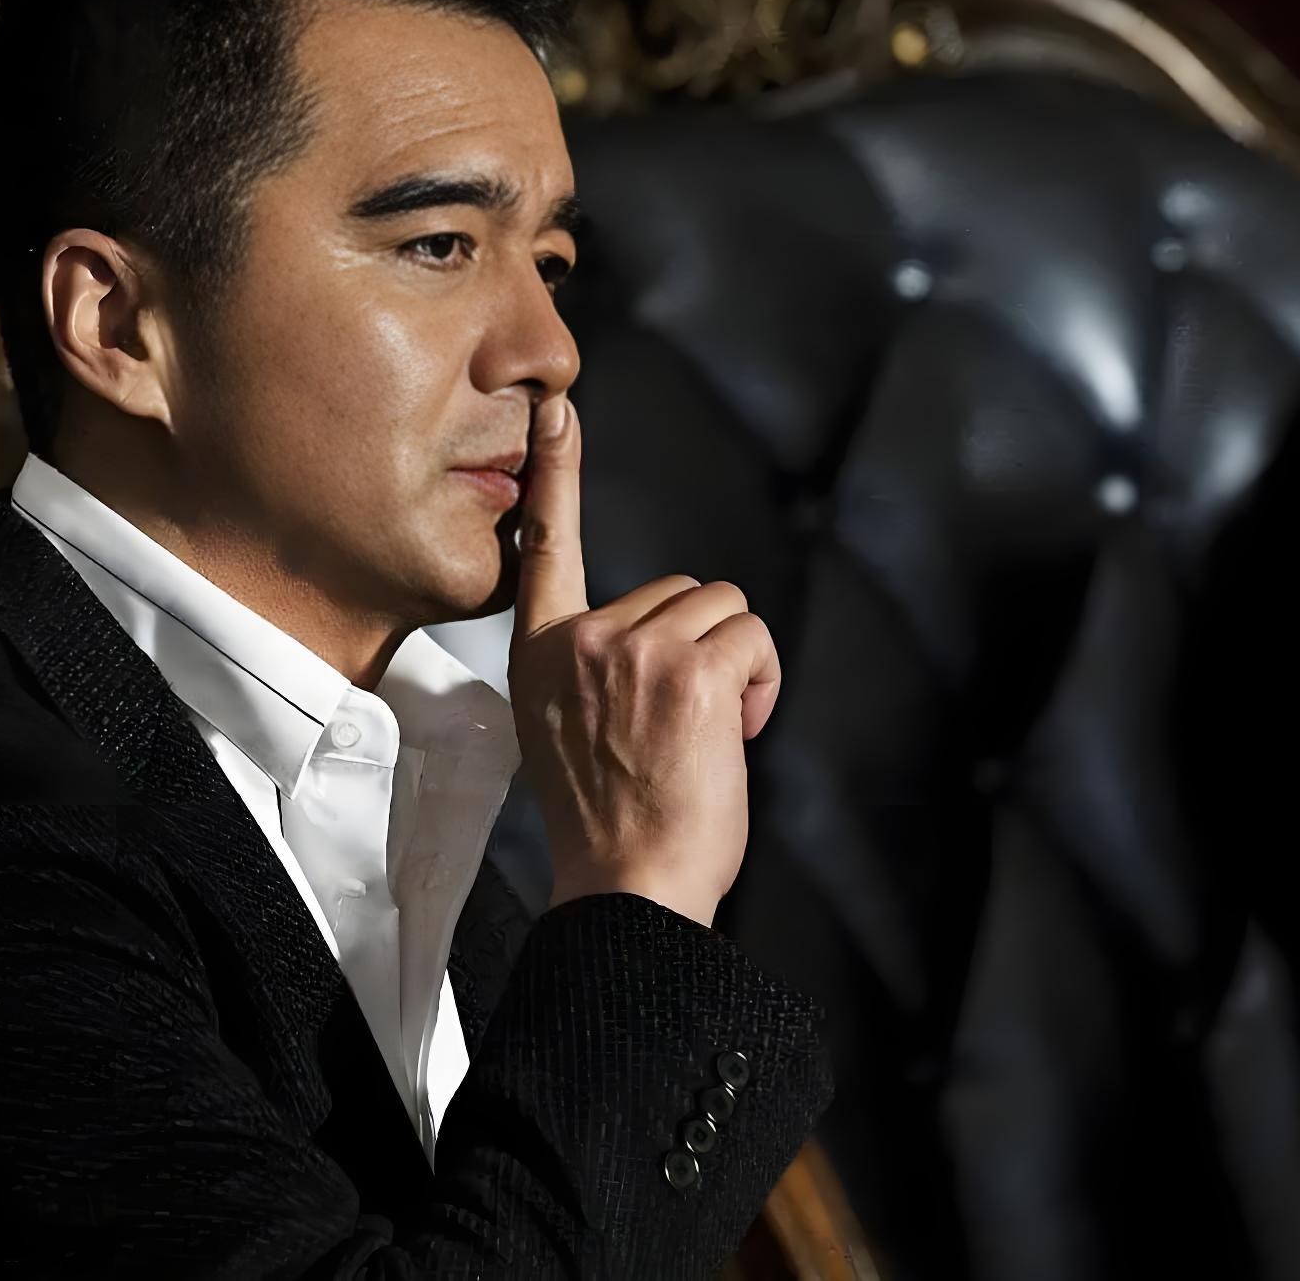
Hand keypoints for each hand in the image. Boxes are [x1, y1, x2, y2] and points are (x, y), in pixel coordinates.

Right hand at [507, 396, 781, 926]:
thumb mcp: (569, 730)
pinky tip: (737, 730)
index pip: (545, 547)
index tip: (555, 412)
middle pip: (676, 589)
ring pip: (721, 609)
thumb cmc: (613, 825)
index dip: (556, 474)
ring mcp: (632, 651)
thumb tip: (658, 643)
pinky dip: (761, 678)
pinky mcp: (689, 668)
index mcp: (537, 656)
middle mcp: (577, 642)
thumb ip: (594, 670)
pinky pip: (750, 634)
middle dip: (702, 646)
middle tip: (688, 724)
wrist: (628, 887)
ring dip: (736, 663)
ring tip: (711, 732)